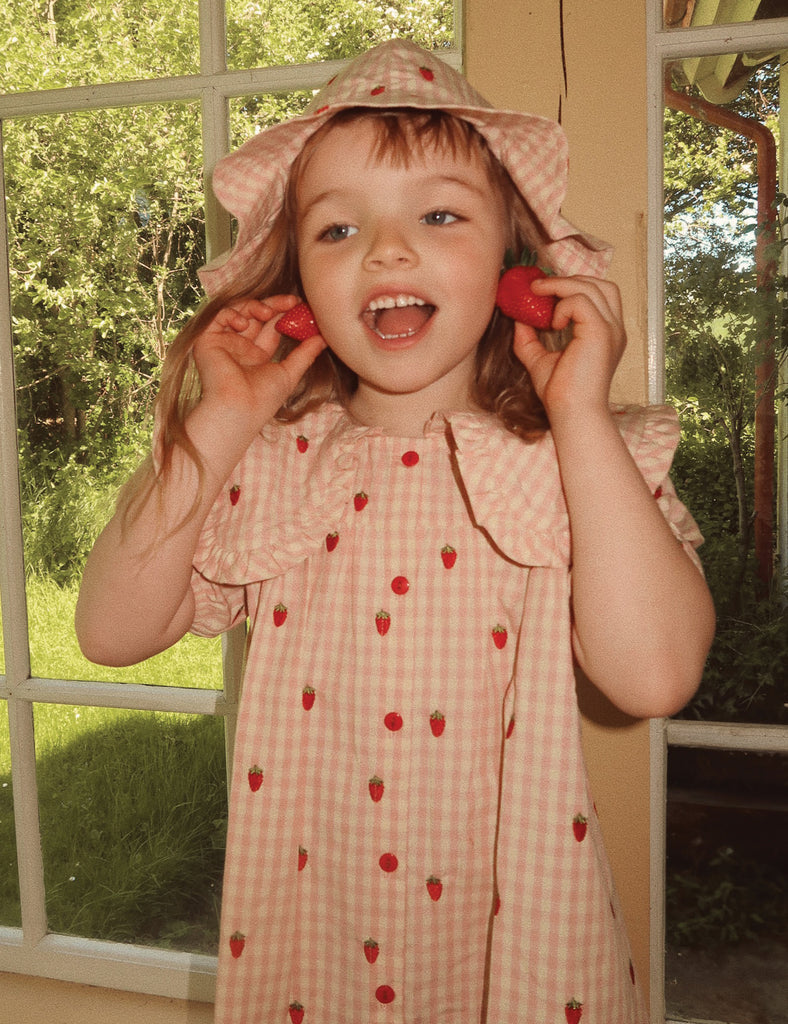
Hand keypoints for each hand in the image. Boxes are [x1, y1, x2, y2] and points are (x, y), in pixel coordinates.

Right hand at [191, 295, 325, 430]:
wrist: (238, 409)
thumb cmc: (263, 399)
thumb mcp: (290, 373)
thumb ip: (305, 354)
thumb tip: (325, 338)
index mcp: (257, 356)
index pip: (271, 328)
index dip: (285, 315)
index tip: (301, 307)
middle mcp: (240, 347)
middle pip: (257, 316)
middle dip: (275, 305)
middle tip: (292, 301)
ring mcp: (224, 342)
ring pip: (239, 311)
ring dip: (255, 306)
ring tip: (269, 311)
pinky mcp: (208, 340)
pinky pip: (218, 316)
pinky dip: (231, 314)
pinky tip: (243, 322)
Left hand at [512, 276, 625, 423]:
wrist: (572, 414)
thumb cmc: (561, 394)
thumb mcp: (539, 360)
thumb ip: (529, 339)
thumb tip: (516, 317)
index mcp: (605, 334)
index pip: (598, 295)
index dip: (571, 286)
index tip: (541, 290)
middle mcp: (614, 328)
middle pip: (600, 284)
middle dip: (568, 280)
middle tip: (538, 288)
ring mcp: (611, 329)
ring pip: (591, 286)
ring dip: (561, 286)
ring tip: (538, 294)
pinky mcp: (601, 332)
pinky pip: (581, 300)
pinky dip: (563, 304)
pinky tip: (552, 323)